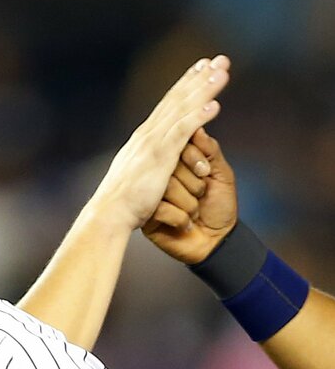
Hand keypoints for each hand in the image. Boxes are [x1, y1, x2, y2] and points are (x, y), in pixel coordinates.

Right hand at [87, 55, 228, 233]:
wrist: (108, 215)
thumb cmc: (120, 204)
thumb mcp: (134, 176)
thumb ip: (144, 163)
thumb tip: (148, 160)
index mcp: (142, 139)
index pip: (167, 106)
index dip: (185, 85)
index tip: (200, 69)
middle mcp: (147, 135)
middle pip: (177, 100)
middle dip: (199, 78)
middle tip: (220, 59)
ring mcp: (152, 145)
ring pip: (182, 110)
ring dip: (203, 90)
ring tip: (222, 73)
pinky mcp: (159, 157)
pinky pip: (182, 133)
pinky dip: (198, 117)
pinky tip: (214, 106)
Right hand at [143, 127, 238, 263]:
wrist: (216, 240)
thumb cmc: (219, 206)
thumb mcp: (221, 173)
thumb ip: (210, 150)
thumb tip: (197, 128)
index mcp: (178, 164)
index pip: (178, 146)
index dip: (193, 157)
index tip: (206, 171)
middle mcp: (162, 178)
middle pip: (170, 167)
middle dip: (194, 183)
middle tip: (203, 193)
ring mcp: (153, 198)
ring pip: (166, 189)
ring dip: (190, 203)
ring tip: (195, 211)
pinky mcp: (148, 218)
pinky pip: (162, 210)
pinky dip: (182, 219)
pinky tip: (187, 224)